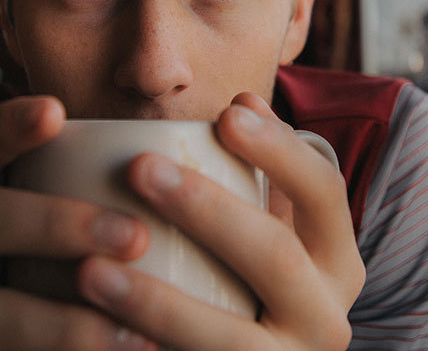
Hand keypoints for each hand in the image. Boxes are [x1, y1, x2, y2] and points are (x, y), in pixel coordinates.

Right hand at [0, 95, 156, 350]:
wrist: (61, 346)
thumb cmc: (94, 273)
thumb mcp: (103, 226)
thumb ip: (145, 188)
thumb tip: (234, 118)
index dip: (7, 127)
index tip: (55, 111)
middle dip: (55, 223)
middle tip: (136, 238)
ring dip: (62, 322)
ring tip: (138, 333)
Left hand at [77, 93, 364, 349]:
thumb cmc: (255, 281)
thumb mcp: (271, 229)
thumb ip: (264, 171)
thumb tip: (242, 102)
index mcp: (336, 262)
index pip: (323, 192)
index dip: (280, 150)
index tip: (226, 113)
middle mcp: (327, 319)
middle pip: (276, 256)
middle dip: (207, 209)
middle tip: (139, 169)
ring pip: (230, 341)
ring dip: (158, 304)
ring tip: (90, 271)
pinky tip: (94, 337)